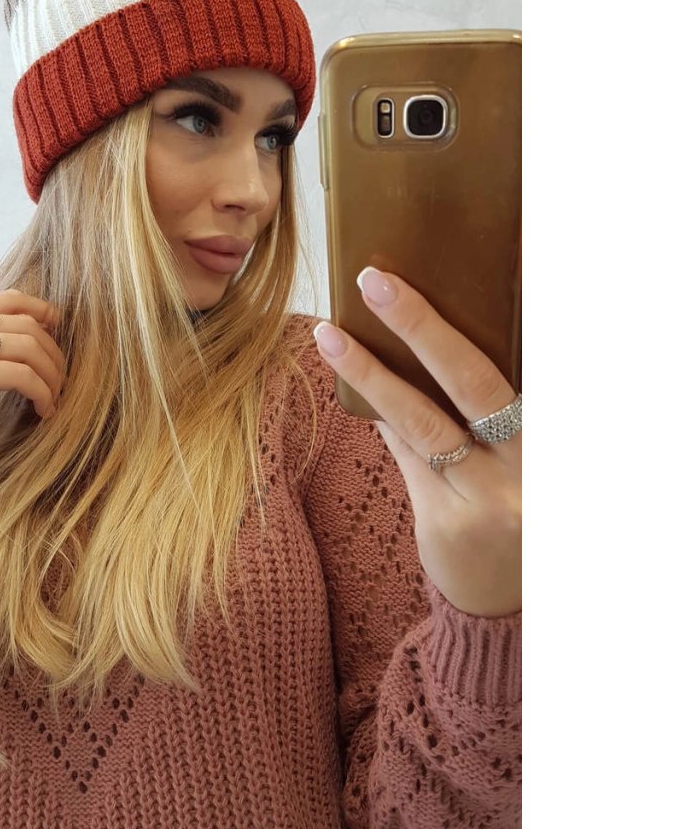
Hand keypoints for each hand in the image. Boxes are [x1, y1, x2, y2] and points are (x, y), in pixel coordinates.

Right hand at [0, 289, 64, 487]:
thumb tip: (27, 341)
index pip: (9, 298)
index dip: (43, 312)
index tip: (60, 336)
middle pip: (25, 322)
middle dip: (53, 352)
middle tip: (61, 381)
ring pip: (28, 347)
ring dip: (52, 375)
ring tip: (54, 399)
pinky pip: (21, 375)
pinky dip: (42, 392)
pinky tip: (43, 411)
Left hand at [313, 267, 520, 617]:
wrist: (507, 604)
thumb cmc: (511, 510)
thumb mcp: (512, 456)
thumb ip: (476, 407)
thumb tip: (417, 340)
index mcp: (546, 436)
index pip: (515, 365)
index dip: (483, 318)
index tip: (455, 271)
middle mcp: (528, 464)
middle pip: (471, 379)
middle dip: (422, 325)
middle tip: (375, 281)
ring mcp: (488, 497)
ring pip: (420, 419)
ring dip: (371, 371)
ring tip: (329, 334)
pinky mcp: (444, 521)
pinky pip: (404, 454)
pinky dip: (379, 415)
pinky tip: (348, 382)